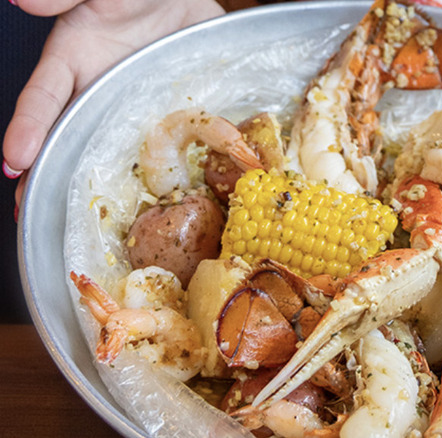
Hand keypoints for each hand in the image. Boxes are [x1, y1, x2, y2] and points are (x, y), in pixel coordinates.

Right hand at [3, 0, 224, 205]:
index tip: (15, 159)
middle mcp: (102, 92)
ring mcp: (136, 110)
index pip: (43, 99)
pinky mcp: (169, 116)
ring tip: (93, 223)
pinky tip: (168, 198)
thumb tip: (24, 0)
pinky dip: (168, 173)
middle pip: (70, 141)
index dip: (27, 129)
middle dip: (51, 178)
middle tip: (35, 215)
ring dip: (105, 187)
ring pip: (116, 153)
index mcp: (75, 61)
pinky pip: (168, 148)